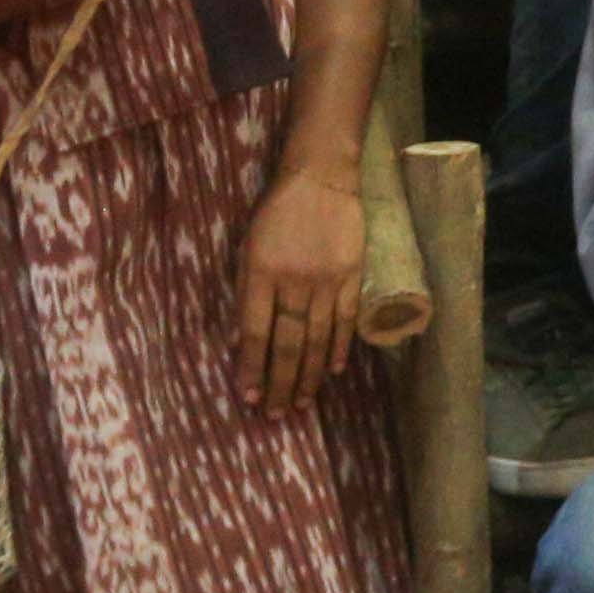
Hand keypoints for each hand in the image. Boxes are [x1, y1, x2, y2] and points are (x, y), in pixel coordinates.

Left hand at [230, 167, 361, 405]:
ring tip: (300, 403)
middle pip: (287, 344)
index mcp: (262, 274)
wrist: (321, 178)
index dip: (251, 368)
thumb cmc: (275, 212)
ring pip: (317, 339)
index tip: (248, 396)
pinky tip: (332, 371)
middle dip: (279, 383)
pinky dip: (339, 347)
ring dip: (307, 375)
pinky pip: (345, 320)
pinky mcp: (352, 275)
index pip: (256, 332)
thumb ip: (245, 291)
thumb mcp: (247, 247)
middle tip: (275, 414)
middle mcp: (294, 282)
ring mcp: (327, 281)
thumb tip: (241, 339)